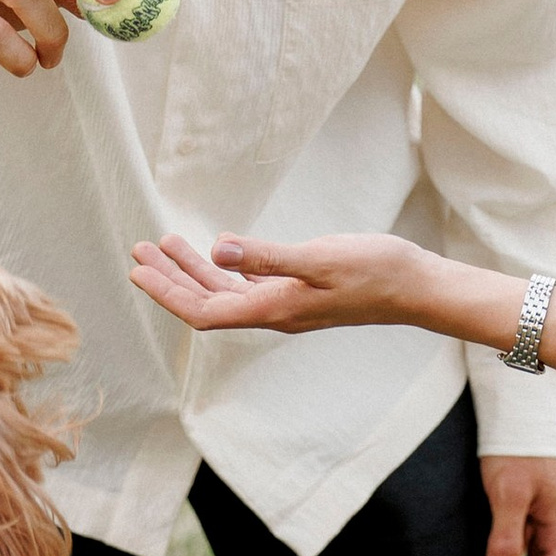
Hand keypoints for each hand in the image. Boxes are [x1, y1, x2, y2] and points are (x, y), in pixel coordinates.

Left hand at [129, 227, 459, 338]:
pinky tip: (215, 252)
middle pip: (207, 302)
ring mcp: (286, 304)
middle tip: (138, 251)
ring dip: (192, 270)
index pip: (204, 310)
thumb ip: (267, 255)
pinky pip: (248, 286)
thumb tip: (218, 249)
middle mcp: (274, 312)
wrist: (417, 286)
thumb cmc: (376, 271)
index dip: (167, 292)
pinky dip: (223, 269)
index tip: (138, 270)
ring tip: (163, 244)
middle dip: (169, 279)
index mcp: (274, 309)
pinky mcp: (299, 292)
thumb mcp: (320, 257)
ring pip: (226, 292)